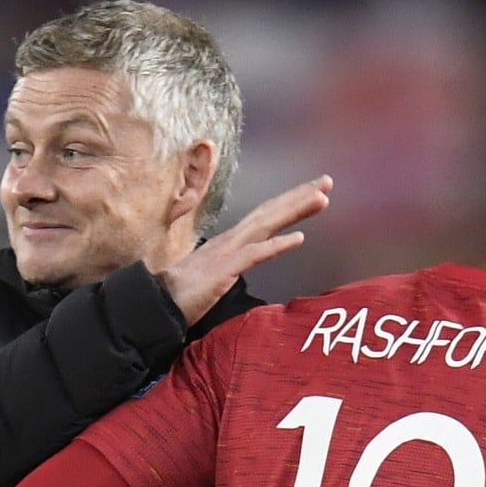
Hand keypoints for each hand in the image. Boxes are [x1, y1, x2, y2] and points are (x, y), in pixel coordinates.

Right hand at [155, 174, 332, 324]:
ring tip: (321, 199)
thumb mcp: (216, 273)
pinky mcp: (225, 270)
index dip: (290, 203)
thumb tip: (243, 260)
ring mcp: (228, 252)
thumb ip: (231, 263)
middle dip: (300, 196)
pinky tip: (298, 238)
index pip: (265, 216)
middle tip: (327, 182)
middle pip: (271, 212)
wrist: (158, 304)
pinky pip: (255, 255)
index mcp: (231, 241)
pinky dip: (277, 245)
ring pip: (267, 226)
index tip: (314, 192)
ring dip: (295, 211)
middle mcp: (232, 240)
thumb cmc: (184, 292)